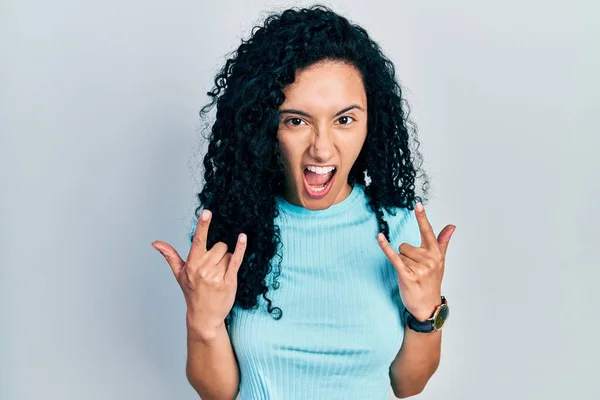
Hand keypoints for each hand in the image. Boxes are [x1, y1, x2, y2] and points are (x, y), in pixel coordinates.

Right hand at [151, 209, 246, 337]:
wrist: (204, 316)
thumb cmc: (192, 292)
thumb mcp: (179, 274)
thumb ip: (170, 255)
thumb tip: (155, 243)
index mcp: (192, 265)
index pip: (198, 240)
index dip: (203, 225)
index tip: (207, 212)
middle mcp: (203, 269)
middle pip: (219, 246)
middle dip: (219, 252)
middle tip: (213, 268)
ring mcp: (217, 276)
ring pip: (228, 254)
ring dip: (226, 260)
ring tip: (219, 275)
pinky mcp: (229, 281)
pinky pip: (236, 260)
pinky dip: (240, 248)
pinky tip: (242, 238)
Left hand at [377, 202, 454, 321]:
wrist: (427, 306)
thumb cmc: (432, 282)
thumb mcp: (440, 261)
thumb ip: (443, 242)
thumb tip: (452, 226)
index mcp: (436, 254)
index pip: (428, 231)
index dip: (422, 217)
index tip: (417, 204)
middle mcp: (429, 259)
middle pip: (405, 245)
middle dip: (406, 256)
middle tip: (414, 270)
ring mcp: (419, 268)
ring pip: (400, 253)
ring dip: (402, 264)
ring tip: (411, 275)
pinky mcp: (407, 276)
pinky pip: (394, 257)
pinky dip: (385, 247)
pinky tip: (379, 237)